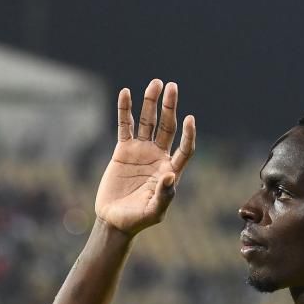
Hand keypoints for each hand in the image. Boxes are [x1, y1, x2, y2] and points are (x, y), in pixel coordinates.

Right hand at [95, 79, 194, 235]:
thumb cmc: (137, 220)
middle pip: (167, 127)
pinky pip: (125, 126)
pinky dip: (125, 110)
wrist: (114, 220)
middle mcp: (158, 157)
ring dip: (151, 103)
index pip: (185, 148)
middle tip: (172, 86)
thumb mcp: (154, 212)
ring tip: (155, 83)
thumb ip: (164, 196)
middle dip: (170, 107)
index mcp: (170, 170)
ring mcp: (141, 151)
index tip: (189, 119)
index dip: (189, 134)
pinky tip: (125, 93)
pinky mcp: (123, 150)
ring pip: (148, 122)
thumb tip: (171, 175)